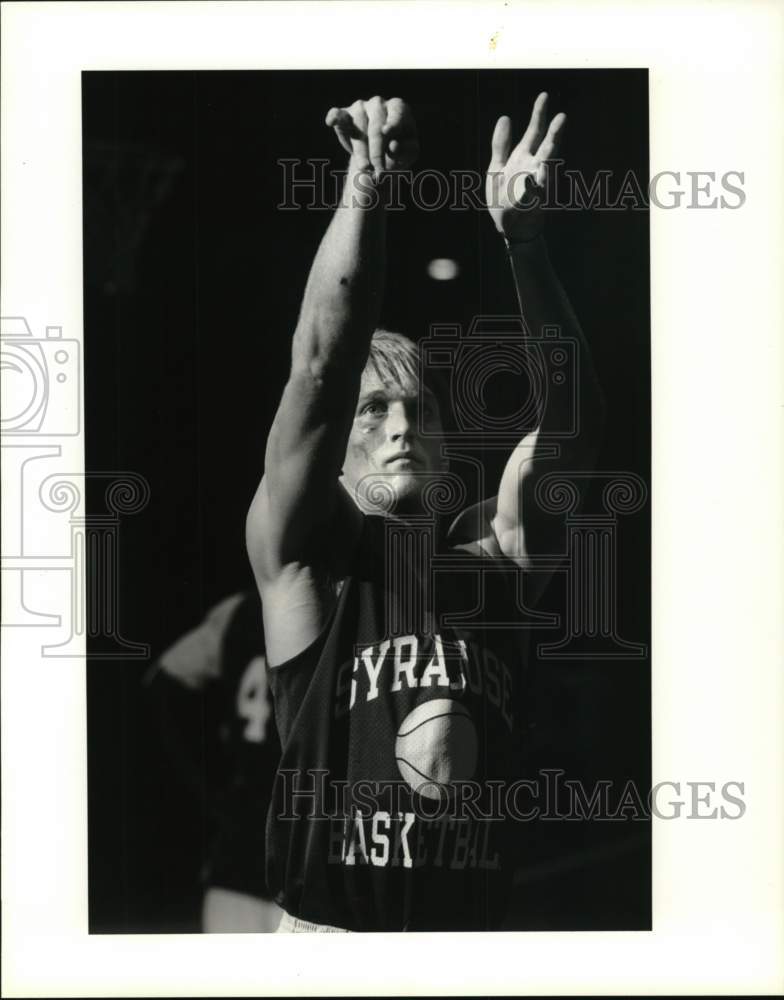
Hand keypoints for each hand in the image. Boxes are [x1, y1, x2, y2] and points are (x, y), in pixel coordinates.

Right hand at [326, 97, 418, 176]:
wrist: (378, 159)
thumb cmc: (398, 152)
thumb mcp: (409, 155)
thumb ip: (406, 150)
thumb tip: (393, 146)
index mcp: (398, 108)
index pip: (396, 117)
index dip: (392, 129)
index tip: (389, 141)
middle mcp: (379, 103)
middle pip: (376, 128)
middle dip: (377, 153)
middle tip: (379, 173)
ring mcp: (360, 107)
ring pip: (358, 129)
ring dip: (361, 152)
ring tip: (366, 168)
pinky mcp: (344, 116)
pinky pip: (338, 115)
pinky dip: (334, 117)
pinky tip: (331, 121)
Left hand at [486, 92, 565, 240]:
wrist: (509, 227)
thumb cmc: (503, 198)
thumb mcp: (496, 167)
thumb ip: (500, 144)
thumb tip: (505, 117)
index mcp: (524, 157)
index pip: (534, 131)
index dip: (539, 114)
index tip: (545, 95)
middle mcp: (534, 168)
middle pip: (546, 147)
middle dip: (553, 134)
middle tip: (562, 117)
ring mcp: (536, 186)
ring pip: (546, 171)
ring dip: (549, 160)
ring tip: (550, 156)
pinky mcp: (533, 204)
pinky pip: (533, 195)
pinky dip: (531, 189)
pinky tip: (529, 182)